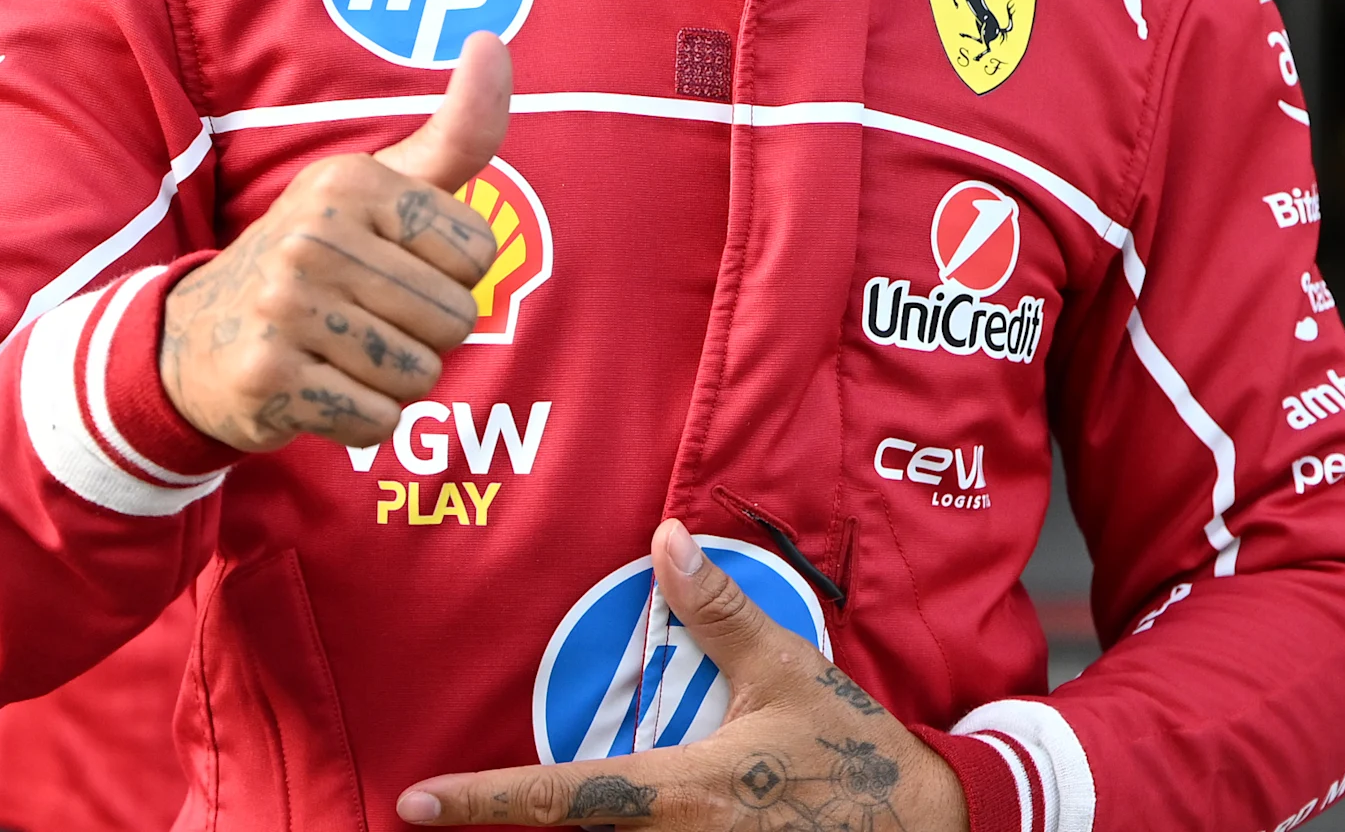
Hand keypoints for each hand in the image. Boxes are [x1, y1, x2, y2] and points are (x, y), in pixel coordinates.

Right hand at [159, 32, 510, 449]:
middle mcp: (312, 234)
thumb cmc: (319, 258)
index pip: (480, 254)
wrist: (193, 340)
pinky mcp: (268, 377)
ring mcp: (283, 305)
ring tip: (340, 352)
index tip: (394, 267)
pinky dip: (362, 420)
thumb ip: (454, 132)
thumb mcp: (381, 188)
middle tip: (363, 319)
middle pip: (455, 319)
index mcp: (349, 181)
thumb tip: (492, 40)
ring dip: (393, 380)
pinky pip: (377, 420)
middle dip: (424, 335)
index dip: (450, 276)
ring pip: (420, 374)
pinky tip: (321, 389)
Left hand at [398, 521, 963, 831]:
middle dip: (547, 815)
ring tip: (628, 787)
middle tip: (502, 793)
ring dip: (605, 824)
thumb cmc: (853, 752)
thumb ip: (719, 613)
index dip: (485, 800)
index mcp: (687, 795)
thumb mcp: (787, 674)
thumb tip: (665, 541)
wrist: (928, 829)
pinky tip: (678, 812)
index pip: (566, 796)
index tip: (416, 801)